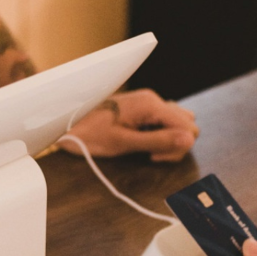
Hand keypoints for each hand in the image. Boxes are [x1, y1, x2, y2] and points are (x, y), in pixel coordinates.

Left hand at [58, 89, 197, 159]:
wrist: (67, 124)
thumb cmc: (90, 134)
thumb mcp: (124, 143)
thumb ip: (158, 141)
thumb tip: (189, 140)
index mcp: (151, 105)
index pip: (188, 127)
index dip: (177, 146)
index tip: (154, 156)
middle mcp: (153, 100)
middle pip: (187, 124)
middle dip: (175, 144)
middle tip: (150, 155)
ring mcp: (148, 103)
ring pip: (178, 122)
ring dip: (168, 139)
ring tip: (146, 149)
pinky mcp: (142, 108)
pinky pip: (164, 121)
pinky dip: (160, 133)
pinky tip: (143, 141)